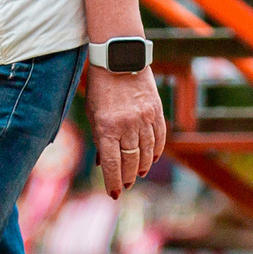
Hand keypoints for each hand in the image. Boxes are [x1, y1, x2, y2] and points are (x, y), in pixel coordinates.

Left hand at [84, 66, 165, 198]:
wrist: (119, 59)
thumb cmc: (100, 88)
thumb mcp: (93, 114)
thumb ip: (100, 139)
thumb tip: (103, 164)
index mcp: (106, 127)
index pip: (111, 164)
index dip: (113, 182)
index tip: (114, 194)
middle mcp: (126, 126)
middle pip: (131, 162)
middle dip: (128, 177)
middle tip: (126, 184)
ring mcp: (144, 119)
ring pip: (147, 153)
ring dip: (143, 168)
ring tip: (138, 174)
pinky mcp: (156, 111)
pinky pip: (159, 138)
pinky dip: (156, 152)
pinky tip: (152, 159)